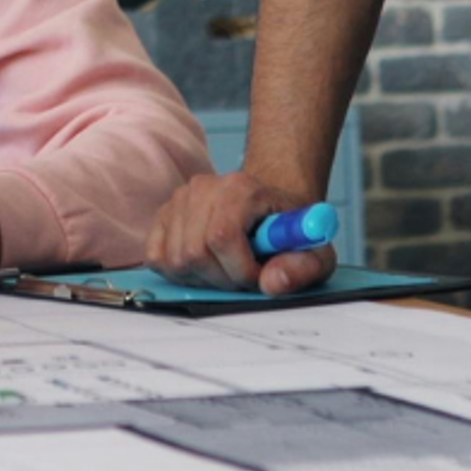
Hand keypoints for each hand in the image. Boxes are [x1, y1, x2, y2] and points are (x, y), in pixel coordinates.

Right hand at [142, 169, 332, 293]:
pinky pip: (156, 257)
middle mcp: (204, 187)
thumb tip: (271, 283)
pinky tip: (205, 265)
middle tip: (244, 275)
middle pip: (194, 253)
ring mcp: (179, 200)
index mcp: (242, 188)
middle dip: (222, 278)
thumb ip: (302, 268)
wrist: (269, 209)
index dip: (240, 270)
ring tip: (227, 268)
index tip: (258, 276)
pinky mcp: (163, 216)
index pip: (222, 237)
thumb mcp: (314, 251)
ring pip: (174, 260)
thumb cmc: (289, 231)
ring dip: (202, 278)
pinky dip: (179, 272)